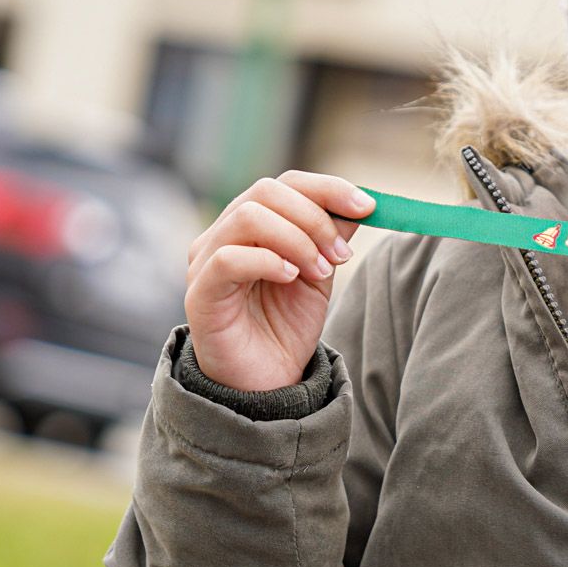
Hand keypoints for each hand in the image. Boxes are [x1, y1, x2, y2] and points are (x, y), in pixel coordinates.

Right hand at [185, 172, 374, 392]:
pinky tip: (291, 277)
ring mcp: (205, 262)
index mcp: (251, 226)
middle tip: (340, 256)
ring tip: (320, 272)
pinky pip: (228, 258)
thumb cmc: (285, 327)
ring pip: (247, 217)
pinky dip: (268, 260)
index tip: (367, 207)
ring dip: (296, 240)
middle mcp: (222, 235)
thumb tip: (358, 203)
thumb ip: (331, 237)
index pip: (285, 184)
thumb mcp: (320, 274)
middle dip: (315, 218)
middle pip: (265, 192)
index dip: (328, 188)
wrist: (266, 382)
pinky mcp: (199, 293)